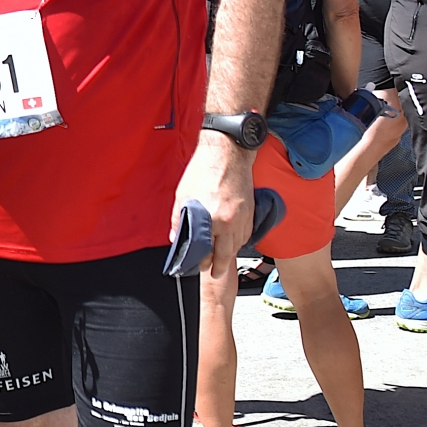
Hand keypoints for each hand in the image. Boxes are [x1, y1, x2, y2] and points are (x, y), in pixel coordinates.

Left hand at [175, 132, 255, 279]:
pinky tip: (233, 243)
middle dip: (218, 265)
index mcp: (211, 219)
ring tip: (222, 262)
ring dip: (229, 254)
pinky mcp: (251, 211)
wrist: (228, 153)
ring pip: (238, 244)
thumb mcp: (183, 196)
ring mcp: (243, 217)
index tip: (197, 267)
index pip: (206, 250)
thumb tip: (175, 237)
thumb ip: (179, 219)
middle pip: (225, 253)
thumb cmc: (202, 171)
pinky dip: (240, 241)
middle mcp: (229, 222)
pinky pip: (247, 233)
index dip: (201, 261)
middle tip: (213, 273)